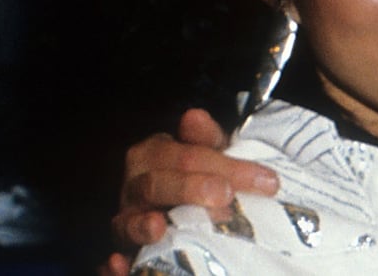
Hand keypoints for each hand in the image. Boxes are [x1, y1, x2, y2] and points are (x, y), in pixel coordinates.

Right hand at [107, 109, 279, 257]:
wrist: (174, 205)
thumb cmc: (196, 176)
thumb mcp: (205, 154)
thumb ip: (207, 139)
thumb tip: (195, 116)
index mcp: (153, 155)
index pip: (187, 156)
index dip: (227, 166)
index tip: (266, 180)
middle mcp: (135, 186)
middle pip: (158, 184)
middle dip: (191, 188)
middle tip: (224, 195)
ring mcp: (126, 220)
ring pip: (129, 222)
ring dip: (143, 225)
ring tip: (159, 226)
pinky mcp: (123, 250)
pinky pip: (111, 259)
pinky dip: (115, 264)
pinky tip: (120, 264)